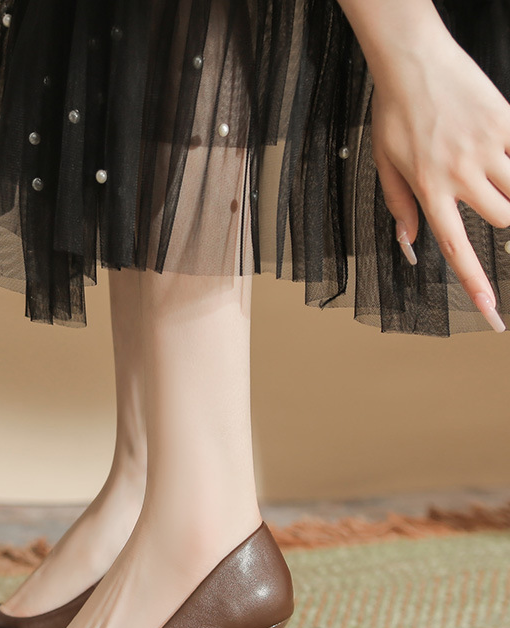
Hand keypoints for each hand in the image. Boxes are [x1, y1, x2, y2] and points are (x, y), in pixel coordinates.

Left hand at [369, 31, 508, 331]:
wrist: (413, 61)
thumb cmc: (394, 114)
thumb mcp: (384, 165)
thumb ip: (399, 206)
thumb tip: (410, 243)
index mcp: (428, 189)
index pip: (455, 247)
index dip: (476, 283)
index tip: (493, 312)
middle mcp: (460, 174)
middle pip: (502, 219)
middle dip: (498, 215)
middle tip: (479, 191)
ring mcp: (487, 147)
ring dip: (509, 190)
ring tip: (485, 167)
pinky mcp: (506, 122)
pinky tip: (493, 144)